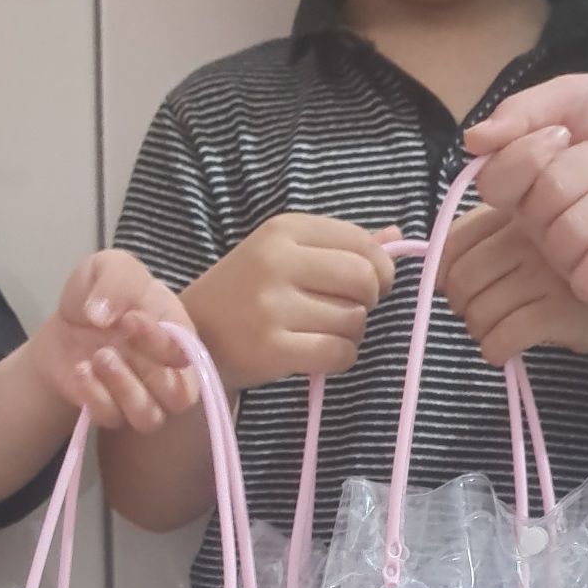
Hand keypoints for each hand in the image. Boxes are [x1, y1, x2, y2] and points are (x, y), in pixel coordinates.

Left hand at [29, 250, 198, 429]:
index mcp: (178, 336)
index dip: (161, 343)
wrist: (64, 323)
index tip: (129, 319)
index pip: (188, 357)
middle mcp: (166, 372)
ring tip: (98, 357)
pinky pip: (112, 419)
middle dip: (149, 370)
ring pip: (150, 419)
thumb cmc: (100, 294)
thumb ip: (117, 279)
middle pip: (180, 397)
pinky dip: (95, 397)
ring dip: (124, 390)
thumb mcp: (109, 266)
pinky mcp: (110, 411)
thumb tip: (104, 315)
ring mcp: (139, 396)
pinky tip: (80, 369)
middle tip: (115, 339)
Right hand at [184, 214, 396, 389]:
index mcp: (283, 229)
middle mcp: (277, 262)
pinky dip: (341, 358)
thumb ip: (338, 244)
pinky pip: (339, 353)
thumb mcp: (283, 255)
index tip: (365, 286)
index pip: (362, 243)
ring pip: (354, 319)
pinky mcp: (272, 348)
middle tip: (346, 312)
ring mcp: (272, 306)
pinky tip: (320, 356)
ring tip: (324, 333)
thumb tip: (395, 234)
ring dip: (352, 333)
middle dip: (368, 301)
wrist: (192, 337)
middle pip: (364, 280)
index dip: (379, 269)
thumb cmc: (244, 294)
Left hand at [441, 204, 587, 364]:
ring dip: (477, 332)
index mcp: (520, 213)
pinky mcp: (561, 309)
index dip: (444, 272)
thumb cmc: (568, 278)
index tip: (451, 289)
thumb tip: (436, 278)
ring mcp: (549, 272)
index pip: (456, 241)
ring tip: (491, 334)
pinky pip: (506, 335)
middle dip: (460, 306)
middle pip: (464, 279)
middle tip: (474, 316)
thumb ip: (488, 245)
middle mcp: (534, 236)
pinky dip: (495, 350)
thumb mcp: (532, 246)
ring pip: (481, 310)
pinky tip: (502, 352)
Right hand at [466, 76, 587, 302]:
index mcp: (519, 184)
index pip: (491, 184)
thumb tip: (471, 140)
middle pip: (534, 208)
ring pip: (564, 236)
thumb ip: (521, 111)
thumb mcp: (573, 96)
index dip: (526, 156)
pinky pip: (587, 273)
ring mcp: (563, 258)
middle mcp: (533, 226)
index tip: (562, 132)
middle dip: (581, 168)